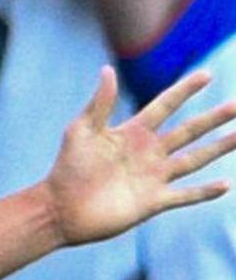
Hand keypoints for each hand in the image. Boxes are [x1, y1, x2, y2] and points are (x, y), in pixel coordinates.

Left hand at [44, 67, 235, 245]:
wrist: (59, 209)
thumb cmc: (66, 169)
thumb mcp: (80, 132)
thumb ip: (99, 104)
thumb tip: (107, 70)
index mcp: (132, 133)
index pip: (165, 106)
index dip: (185, 90)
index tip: (207, 75)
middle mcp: (148, 153)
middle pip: (189, 131)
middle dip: (215, 117)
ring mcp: (153, 177)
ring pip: (195, 159)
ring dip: (219, 147)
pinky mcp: (153, 202)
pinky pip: (185, 195)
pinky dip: (205, 192)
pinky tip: (226, 184)